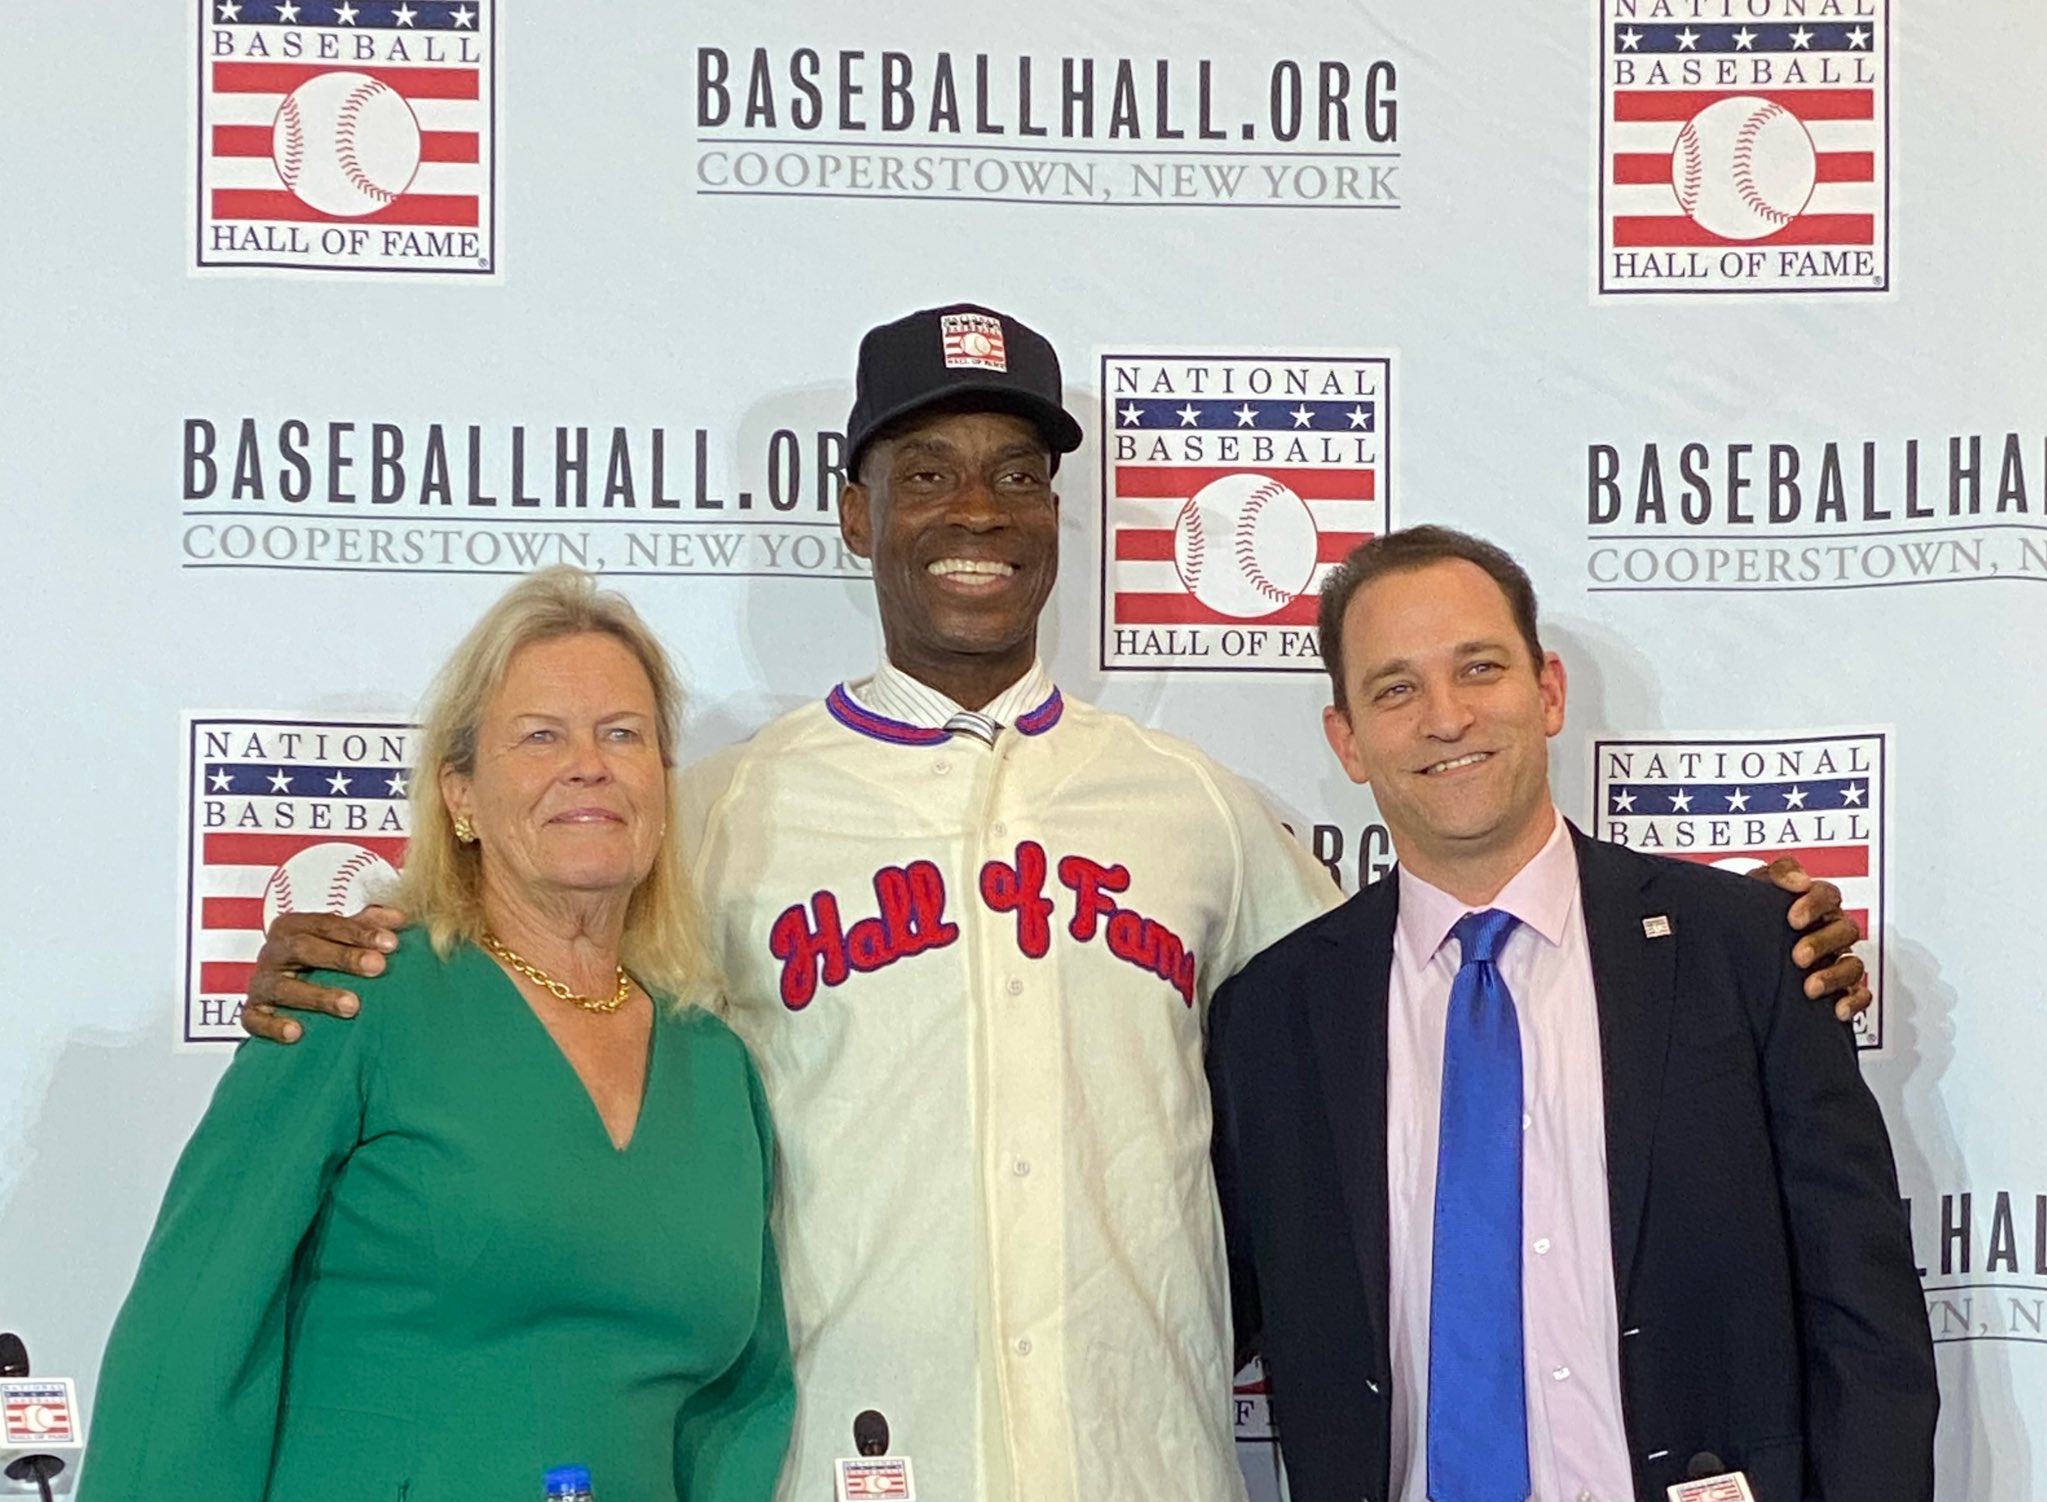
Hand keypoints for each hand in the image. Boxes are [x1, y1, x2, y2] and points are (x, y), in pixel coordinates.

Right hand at [240, 904, 406, 1042]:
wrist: (278, 986)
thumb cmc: (316, 957)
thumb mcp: (338, 937)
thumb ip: (367, 924)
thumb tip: (401, 917)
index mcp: (293, 927)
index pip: (327, 924)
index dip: (360, 932)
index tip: (391, 942)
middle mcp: (273, 952)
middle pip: (305, 949)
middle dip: (343, 958)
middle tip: (377, 967)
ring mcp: (261, 982)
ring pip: (284, 987)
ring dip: (319, 996)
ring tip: (352, 1006)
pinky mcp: (252, 1012)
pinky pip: (255, 1019)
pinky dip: (273, 1026)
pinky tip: (296, 1032)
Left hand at [1748, 858, 1870, 1022]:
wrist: (1738, 943)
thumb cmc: (1753, 913)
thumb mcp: (1758, 885)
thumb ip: (1779, 873)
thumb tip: (1799, 880)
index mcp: (1815, 904)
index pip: (1828, 895)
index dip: (1814, 905)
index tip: (1793, 919)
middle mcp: (1831, 929)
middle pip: (1846, 930)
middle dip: (1822, 943)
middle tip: (1798, 956)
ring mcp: (1837, 958)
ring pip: (1853, 964)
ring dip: (1834, 976)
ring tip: (1810, 987)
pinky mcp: (1840, 987)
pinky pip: (1860, 994)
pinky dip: (1853, 1002)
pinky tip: (1837, 1009)